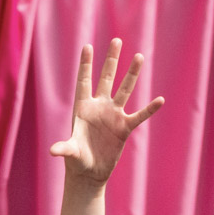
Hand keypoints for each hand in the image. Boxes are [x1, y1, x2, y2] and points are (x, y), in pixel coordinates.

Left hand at [50, 39, 164, 183]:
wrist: (90, 173)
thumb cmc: (77, 161)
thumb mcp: (71, 153)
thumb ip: (64, 148)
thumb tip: (53, 151)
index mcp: (83, 108)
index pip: (84, 81)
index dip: (86, 65)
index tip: (87, 46)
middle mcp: (99, 107)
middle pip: (106, 78)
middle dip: (111, 60)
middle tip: (117, 40)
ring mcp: (113, 116)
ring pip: (124, 90)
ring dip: (132, 74)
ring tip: (139, 56)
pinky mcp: (124, 128)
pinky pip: (139, 116)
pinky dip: (149, 109)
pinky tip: (160, 100)